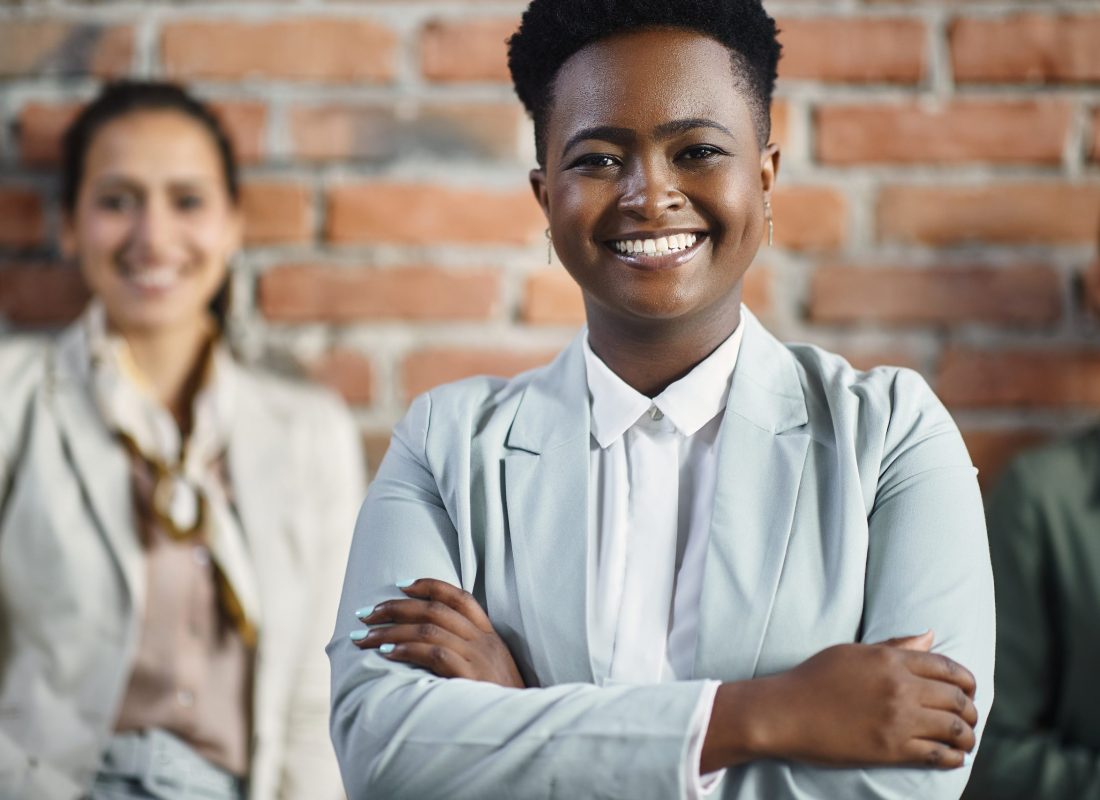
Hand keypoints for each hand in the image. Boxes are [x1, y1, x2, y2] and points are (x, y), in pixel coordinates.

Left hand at [352, 578, 524, 688]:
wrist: (523, 724)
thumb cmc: (501, 700)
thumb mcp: (492, 667)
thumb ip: (468, 650)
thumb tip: (427, 641)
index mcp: (489, 634)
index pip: (459, 597)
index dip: (429, 586)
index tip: (400, 585)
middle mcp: (483, 641)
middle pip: (434, 610)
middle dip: (395, 608)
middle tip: (366, 614)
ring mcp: (477, 657)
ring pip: (428, 629)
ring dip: (391, 630)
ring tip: (365, 637)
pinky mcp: (470, 677)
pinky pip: (434, 654)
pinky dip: (407, 650)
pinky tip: (386, 653)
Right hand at [704, 631, 978, 771]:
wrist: (785, 712)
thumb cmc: (814, 678)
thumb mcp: (853, 652)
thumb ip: (895, 646)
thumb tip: (930, 636)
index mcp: (891, 660)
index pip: (948, 667)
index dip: (966, 681)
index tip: (969, 690)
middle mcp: (901, 688)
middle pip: (957, 698)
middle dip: (971, 710)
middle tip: (970, 718)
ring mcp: (898, 720)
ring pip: (954, 729)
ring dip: (967, 736)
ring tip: (966, 740)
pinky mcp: (892, 749)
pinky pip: (938, 754)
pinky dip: (954, 757)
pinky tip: (953, 757)